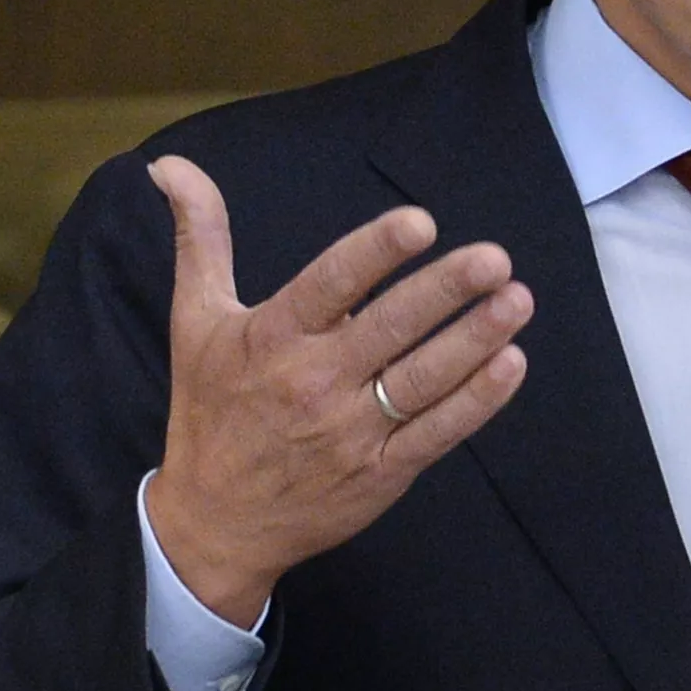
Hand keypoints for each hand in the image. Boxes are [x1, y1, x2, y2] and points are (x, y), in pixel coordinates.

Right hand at [143, 155, 530, 625]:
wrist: (212, 524)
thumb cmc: (210, 410)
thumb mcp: (195, 321)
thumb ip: (200, 238)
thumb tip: (172, 166)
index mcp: (271, 337)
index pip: (329, 285)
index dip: (374, 253)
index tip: (420, 223)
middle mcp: (313, 381)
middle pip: (388, 328)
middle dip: (445, 291)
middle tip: (495, 258)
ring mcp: (351, 431)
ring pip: (422, 379)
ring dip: (475, 339)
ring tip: (517, 299)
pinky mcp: (382, 472)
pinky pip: (437, 432)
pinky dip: (477, 401)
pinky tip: (511, 364)